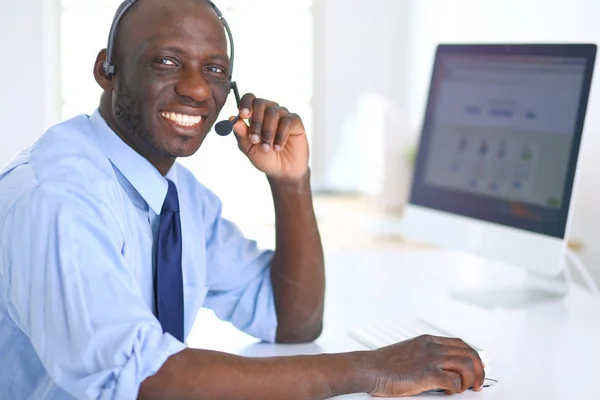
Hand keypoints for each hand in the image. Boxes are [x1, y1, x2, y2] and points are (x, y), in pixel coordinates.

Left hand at [231, 94, 308, 180]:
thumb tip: (231, 119)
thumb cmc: (264, 157)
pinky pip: (287, 122)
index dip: (245, 104)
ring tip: (266, 149)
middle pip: (260, 103)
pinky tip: (277, 148)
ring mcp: (283, 114)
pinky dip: (280, 135)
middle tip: (254, 139)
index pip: (249, 99)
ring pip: (273, 113)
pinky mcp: (295, 121)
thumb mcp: (248, 148)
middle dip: (256, 122)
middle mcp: (269, 110)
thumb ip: (240, 134)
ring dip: (268, 132)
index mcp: (255, 113)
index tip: (243, 115)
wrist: (283, 171)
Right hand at [366, 334, 484, 396]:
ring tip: (466, 389)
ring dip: (471, 380)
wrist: (368, 368)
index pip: (459, 344)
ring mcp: (430, 358)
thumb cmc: (383, 365)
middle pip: (468, 353)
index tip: (475, 369)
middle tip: (478, 384)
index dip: (471, 357)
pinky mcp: (427, 373)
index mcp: (427, 340)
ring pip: (467, 365)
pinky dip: (457, 389)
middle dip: (479, 370)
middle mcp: (431, 346)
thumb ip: (424, 356)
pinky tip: (449, 392)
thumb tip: (440, 370)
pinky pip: (454, 381)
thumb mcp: (407, 353)